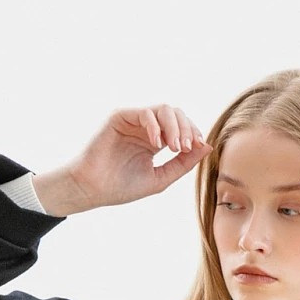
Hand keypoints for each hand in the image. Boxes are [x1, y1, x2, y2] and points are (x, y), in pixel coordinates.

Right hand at [33, 104, 210, 215]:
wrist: (93, 190)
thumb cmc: (121, 187)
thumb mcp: (160, 178)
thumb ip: (182, 164)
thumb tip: (206, 146)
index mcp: (155, 141)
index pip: (181, 127)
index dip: (192, 133)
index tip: (197, 147)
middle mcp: (145, 127)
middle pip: (176, 114)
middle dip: (186, 129)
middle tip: (186, 148)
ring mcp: (133, 120)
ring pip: (163, 109)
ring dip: (174, 126)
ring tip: (174, 147)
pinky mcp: (120, 116)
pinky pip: (144, 112)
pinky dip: (155, 125)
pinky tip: (157, 143)